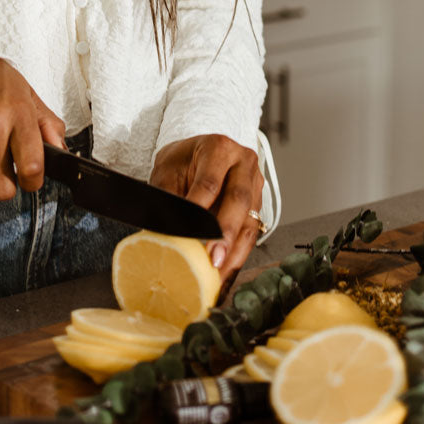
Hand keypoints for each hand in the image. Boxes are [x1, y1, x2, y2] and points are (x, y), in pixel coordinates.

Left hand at [150, 134, 264, 291]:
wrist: (195, 154)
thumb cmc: (181, 162)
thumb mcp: (168, 171)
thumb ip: (169, 197)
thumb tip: (166, 231)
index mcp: (219, 148)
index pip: (210, 181)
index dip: (199, 208)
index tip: (189, 232)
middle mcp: (243, 163)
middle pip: (238, 200)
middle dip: (225, 233)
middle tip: (212, 258)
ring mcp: (254, 184)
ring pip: (249, 221)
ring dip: (234, 252)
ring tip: (219, 275)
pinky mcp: (257, 205)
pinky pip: (250, 233)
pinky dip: (237, 255)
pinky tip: (226, 273)